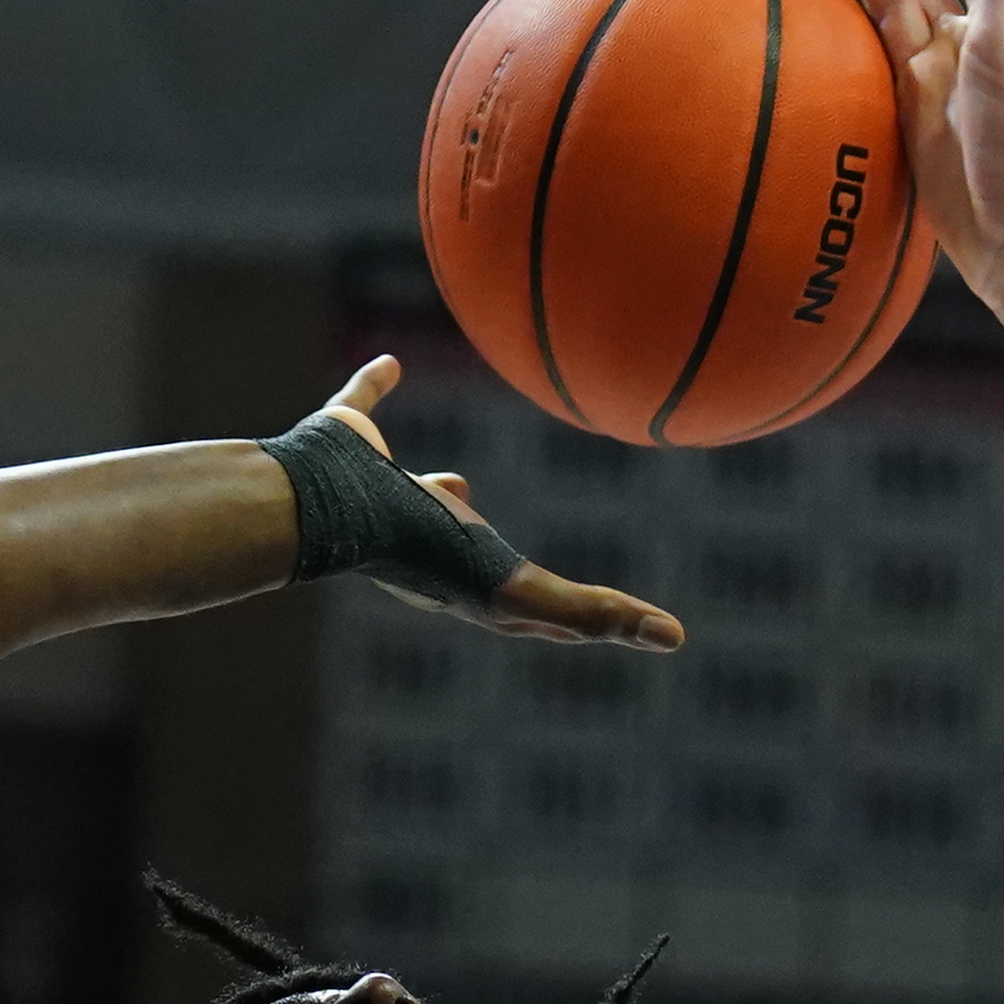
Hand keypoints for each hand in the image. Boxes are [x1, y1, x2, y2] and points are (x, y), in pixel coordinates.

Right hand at [314, 358, 683, 649]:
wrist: (328, 506)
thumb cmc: (423, 552)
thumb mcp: (524, 594)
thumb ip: (594, 613)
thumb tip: (676, 639)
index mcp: (465, 578)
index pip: (527, 605)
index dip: (559, 615)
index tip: (587, 619)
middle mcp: (424, 541)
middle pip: (473, 555)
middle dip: (495, 559)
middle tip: (519, 558)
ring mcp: (379, 493)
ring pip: (420, 495)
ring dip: (441, 495)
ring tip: (461, 483)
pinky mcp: (347, 442)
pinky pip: (365, 406)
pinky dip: (377, 387)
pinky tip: (392, 364)